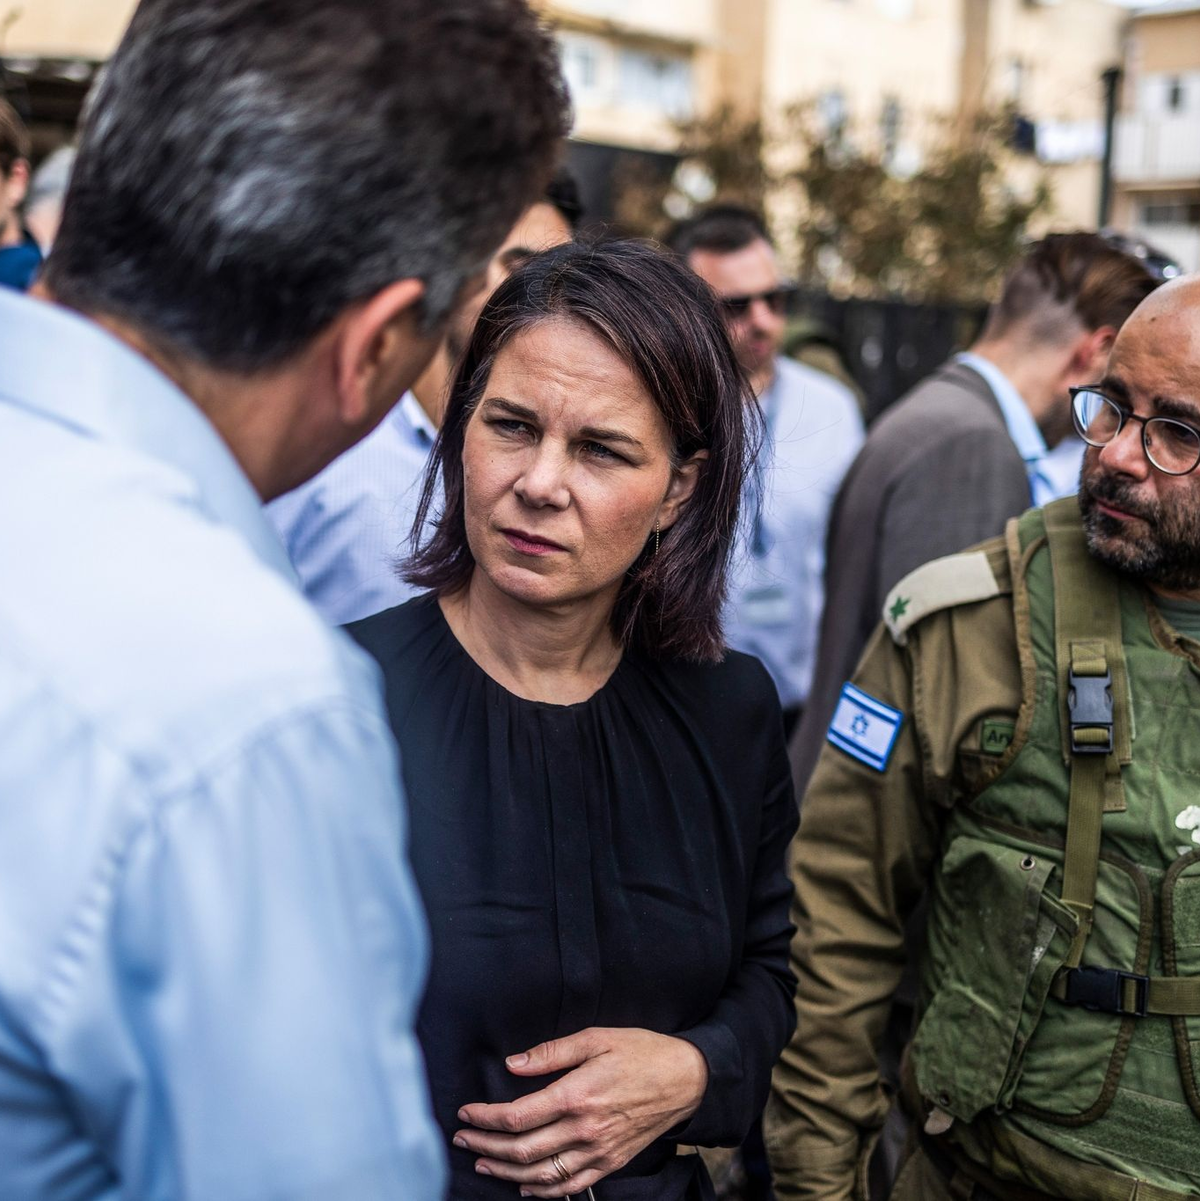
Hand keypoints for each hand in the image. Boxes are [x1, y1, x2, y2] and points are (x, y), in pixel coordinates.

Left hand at [453, 1026, 708, 1196]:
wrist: (685, 1079)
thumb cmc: (640, 1052)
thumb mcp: (596, 1038)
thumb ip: (551, 1053)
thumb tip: (512, 1064)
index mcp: (577, 1095)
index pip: (517, 1117)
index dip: (485, 1119)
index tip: (465, 1113)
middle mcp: (585, 1130)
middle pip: (522, 1150)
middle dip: (485, 1147)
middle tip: (461, 1140)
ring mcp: (598, 1152)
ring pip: (541, 1175)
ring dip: (505, 1174)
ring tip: (482, 1165)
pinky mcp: (610, 1163)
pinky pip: (570, 1187)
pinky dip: (542, 1192)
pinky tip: (524, 1186)